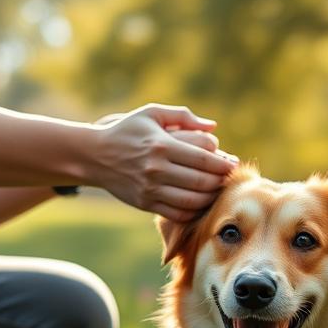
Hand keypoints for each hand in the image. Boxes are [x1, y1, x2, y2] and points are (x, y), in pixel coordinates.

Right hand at [87, 104, 237, 220]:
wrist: (94, 155)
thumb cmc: (127, 130)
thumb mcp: (151, 114)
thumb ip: (183, 116)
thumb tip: (213, 126)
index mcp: (161, 145)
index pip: (202, 159)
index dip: (222, 164)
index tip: (233, 164)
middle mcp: (156, 169)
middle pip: (200, 181)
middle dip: (220, 181)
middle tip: (229, 179)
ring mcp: (150, 189)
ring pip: (191, 200)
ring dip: (210, 198)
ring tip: (217, 191)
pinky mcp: (145, 203)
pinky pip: (177, 213)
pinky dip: (193, 211)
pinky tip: (200, 203)